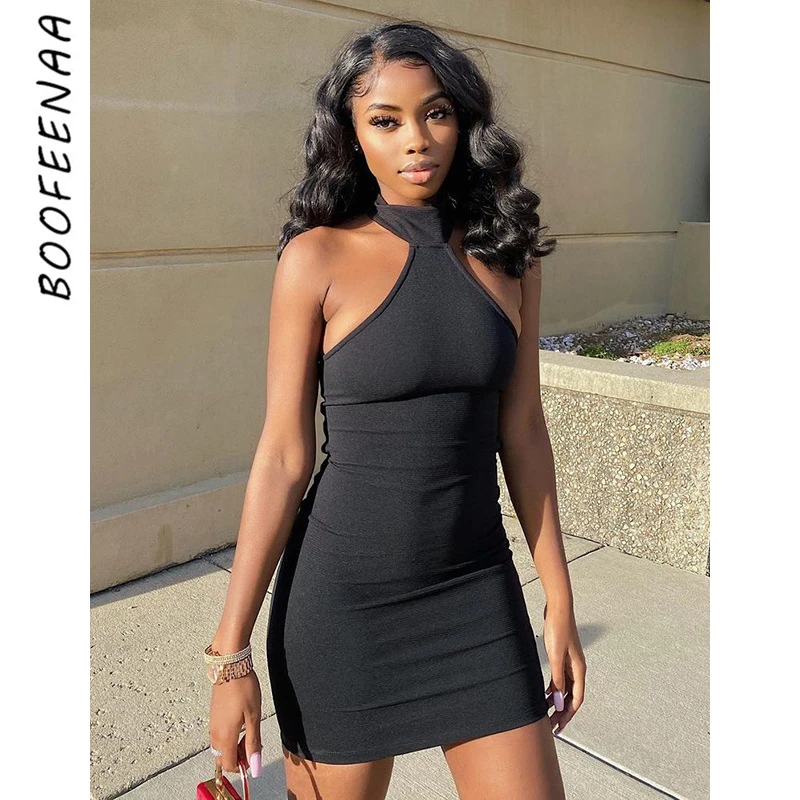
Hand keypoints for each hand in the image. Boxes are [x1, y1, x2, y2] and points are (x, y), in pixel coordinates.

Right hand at [208, 671, 263, 776]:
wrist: (229, 667)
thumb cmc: (244, 690)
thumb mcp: (254, 716)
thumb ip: (253, 742)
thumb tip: (255, 765)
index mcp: (225, 736)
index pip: (229, 765)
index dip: (242, 766)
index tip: (254, 754)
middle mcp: (215, 734)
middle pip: (223, 758)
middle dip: (238, 758)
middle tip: (253, 743)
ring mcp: (212, 726)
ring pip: (220, 748)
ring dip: (234, 747)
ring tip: (249, 731)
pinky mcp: (213, 718)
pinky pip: (218, 737)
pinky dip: (229, 738)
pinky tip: (241, 724)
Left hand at [542, 601, 585, 735]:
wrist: (558, 609)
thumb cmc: (559, 629)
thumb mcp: (556, 656)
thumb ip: (557, 679)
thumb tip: (557, 700)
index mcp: (579, 670)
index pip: (576, 700)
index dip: (567, 715)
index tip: (559, 726)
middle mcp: (577, 668)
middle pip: (571, 696)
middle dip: (562, 712)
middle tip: (552, 725)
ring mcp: (570, 662)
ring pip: (565, 688)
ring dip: (557, 701)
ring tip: (547, 713)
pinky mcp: (562, 656)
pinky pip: (560, 678)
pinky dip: (554, 688)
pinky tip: (545, 694)